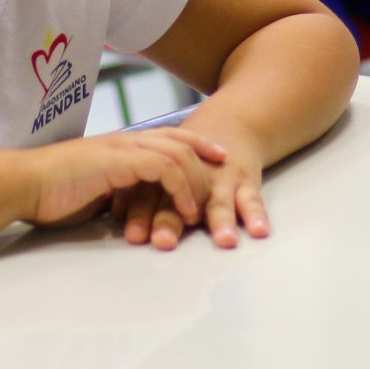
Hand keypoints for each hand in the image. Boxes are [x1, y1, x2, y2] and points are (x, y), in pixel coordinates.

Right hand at [26, 126, 229, 231]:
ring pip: (175, 153)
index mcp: (117, 146)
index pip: (164, 138)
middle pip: (177, 140)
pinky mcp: (117, 162)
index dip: (193, 145)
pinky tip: (184, 208)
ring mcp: (120, 149)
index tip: (215, 157)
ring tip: (202, 207)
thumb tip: (128, 209)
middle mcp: (123, 141)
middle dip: (205, 154)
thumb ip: (113, 193)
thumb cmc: (48, 193)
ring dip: (194, 181)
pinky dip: (179, 187)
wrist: (23, 184)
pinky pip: (161, 168)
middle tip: (224, 174)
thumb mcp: (91, 192)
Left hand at [114, 135, 270, 250]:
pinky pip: (252, 200)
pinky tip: (259, 231)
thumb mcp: (158, 167)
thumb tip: (110, 211)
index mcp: (164, 169)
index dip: (139, 213)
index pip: (146, 191)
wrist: (231, 126)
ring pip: (217, 200)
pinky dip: (256, 215)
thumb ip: (136, 190)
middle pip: (179, 198)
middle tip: (163, 242)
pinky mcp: (245, 182)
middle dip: (170, 220)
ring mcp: (220, 178)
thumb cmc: (187, 157)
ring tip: (224, 241)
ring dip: (220, 220)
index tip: (134, 237)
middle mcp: (192, 174)